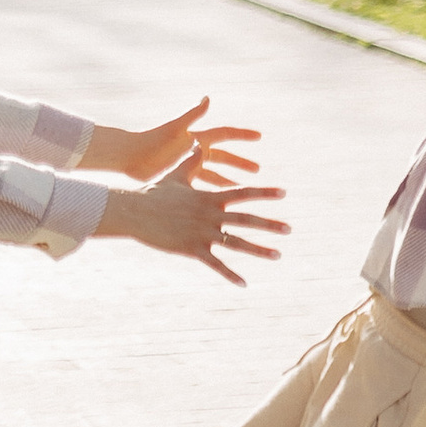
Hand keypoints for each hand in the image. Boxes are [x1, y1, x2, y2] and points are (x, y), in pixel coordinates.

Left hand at [85, 94, 263, 187]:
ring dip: (228, 180)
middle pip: (222, 157)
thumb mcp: (174, 129)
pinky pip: (200, 186)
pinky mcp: (179, 178)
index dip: (241, 135)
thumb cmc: (150, 141)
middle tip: (257, 170)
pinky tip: (221, 202)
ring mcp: (187, 165)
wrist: (128, 157)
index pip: (224, 134)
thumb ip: (192, 115)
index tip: (259, 137)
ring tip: (243, 189)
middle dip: (239, 162)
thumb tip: (208, 98)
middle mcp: (193, 150)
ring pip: (213, 174)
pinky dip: (210, 193)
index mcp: (195, 137)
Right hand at [95, 139, 290, 286]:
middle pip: (246, 220)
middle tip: (289, 229)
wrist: (135, 211)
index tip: (284, 193)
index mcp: (210, 197)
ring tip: (278, 255)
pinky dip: (231, 274)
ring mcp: (202, 233)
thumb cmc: (155, 193)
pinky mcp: (192, 249)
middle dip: (270, 225)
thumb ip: (192, 162)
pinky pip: (216, 264)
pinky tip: (244, 283)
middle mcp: (210, 215)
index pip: (244, 194)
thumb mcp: (177, 176)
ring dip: (259, 250)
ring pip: (236, 243)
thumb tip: (198, 143)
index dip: (265, 193)